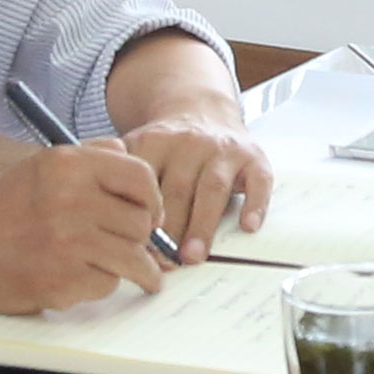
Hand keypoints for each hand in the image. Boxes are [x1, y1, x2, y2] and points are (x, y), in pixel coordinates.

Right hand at [0, 135, 169, 310]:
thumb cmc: (7, 209)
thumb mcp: (42, 165)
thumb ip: (90, 154)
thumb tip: (130, 154)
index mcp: (69, 165)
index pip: (140, 176)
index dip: (152, 199)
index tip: (152, 213)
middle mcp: (71, 200)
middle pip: (141, 222)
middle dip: (140, 236)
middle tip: (130, 243)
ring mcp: (69, 243)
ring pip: (133, 257)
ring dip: (136, 268)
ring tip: (139, 273)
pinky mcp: (65, 280)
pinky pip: (108, 284)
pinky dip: (101, 284)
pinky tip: (84, 277)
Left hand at [118, 107, 272, 265]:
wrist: (203, 110)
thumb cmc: (168, 148)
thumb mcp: (138, 152)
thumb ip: (123, 183)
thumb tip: (115, 238)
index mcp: (154, 141)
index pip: (144, 183)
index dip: (140, 218)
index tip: (135, 249)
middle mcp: (189, 142)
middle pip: (177, 189)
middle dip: (170, 230)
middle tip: (162, 263)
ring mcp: (222, 149)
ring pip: (212, 188)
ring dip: (202, 224)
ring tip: (192, 256)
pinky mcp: (252, 156)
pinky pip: (258, 180)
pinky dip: (255, 203)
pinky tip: (248, 226)